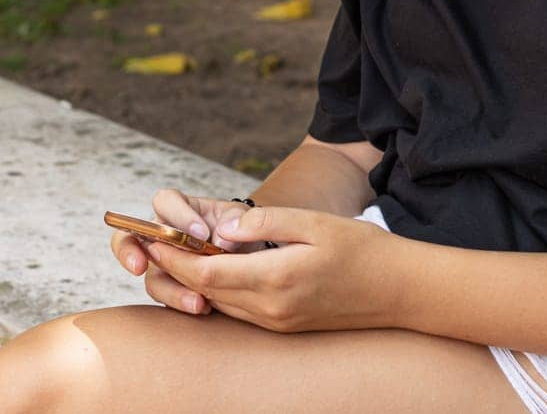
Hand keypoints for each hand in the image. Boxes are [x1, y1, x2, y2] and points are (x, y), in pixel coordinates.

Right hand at [109, 189, 264, 315]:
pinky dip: (182, 303)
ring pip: (151, 277)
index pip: (164, 202)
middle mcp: (163, 235)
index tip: (200, 234)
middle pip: (129, 237)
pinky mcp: (173, 288)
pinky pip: (167, 298)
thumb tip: (221, 238)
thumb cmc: (242, 232)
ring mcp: (164, 264)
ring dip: (170, 289)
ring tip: (197, 301)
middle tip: (140, 265)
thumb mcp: (243, 220)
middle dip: (128, 251)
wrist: (254, 260)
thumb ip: (236, 221)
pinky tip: (203, 307)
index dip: (177, 216)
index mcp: (179, 209)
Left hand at [141, 203, 401, 332]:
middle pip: (205, 292)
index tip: (152, 237)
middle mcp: (270, 309)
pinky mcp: (284, 326)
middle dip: (174, 269)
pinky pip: (238, 311)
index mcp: (275, 279)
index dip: (174, 256)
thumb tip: (223, 225)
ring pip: (219, 304)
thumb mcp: (313, 222)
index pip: (206, 272)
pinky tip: (209, 272)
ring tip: (170, 255)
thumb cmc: (360, 249)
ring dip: (192, 282)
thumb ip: (265, 221)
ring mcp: (277, 322)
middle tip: (149, 244)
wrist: (398, 290)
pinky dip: (216, 292)